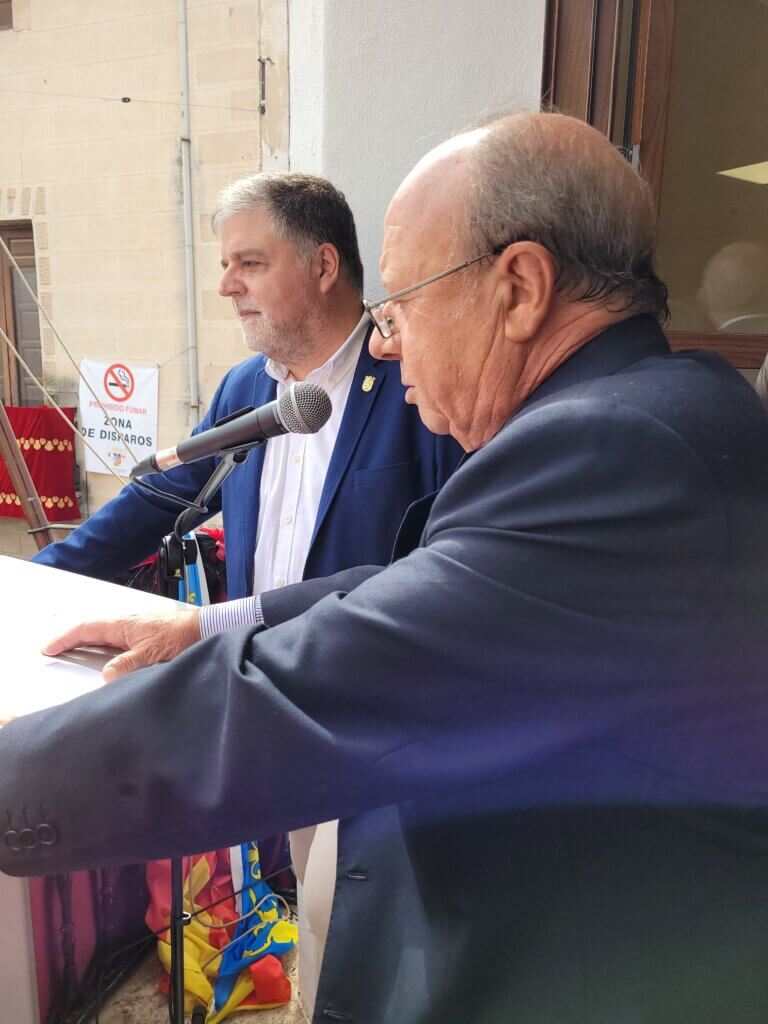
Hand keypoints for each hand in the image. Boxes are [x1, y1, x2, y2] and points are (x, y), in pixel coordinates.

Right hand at [42, 609, 201, 681]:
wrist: (204, 629)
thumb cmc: (180, 636)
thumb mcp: (151, 654)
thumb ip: (127, 665)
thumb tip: (106, 676)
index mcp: (121, 624)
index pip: (85, 629)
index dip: (65, 639)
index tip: (48, 648)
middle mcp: (125, 624)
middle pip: (91, 632)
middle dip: (71, 641)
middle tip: (55, 653)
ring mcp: (134, 630)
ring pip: (103, 637)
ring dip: (87, 646)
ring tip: (73, 656)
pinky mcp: (144, 637)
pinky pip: (116, 643)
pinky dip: (104, 650)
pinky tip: (105, 660)